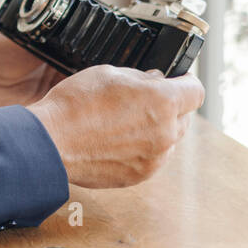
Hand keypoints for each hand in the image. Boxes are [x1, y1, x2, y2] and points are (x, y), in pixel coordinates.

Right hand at [26, 65, 203, 186]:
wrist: (51, 141)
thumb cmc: (74, 103)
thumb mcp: (107, 73)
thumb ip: (140, 77)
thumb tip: (155, 80)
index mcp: (162, 101)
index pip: (196, 91)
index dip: (187, 82)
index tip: (179, 81)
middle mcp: (166, 132)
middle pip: (184, 116)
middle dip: (169, 106)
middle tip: (140, 101)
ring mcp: (156, 157)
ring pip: (169, 139)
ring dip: (155, 129)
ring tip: (122, 122)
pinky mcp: (141, 175)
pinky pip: (152, 158)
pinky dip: (141, 148)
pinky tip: (115, 140)